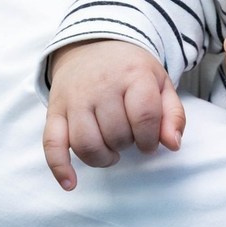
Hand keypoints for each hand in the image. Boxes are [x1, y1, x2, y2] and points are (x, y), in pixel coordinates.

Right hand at [43, 40, 185, 190]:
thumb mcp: (160, 82)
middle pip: (116, 133)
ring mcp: (75, 98)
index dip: (150, 138)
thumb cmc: (131, 69)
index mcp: (133, 74)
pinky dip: (60, 167)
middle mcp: (102, 84)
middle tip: (129, 135)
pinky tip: (71, 183)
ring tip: (111, 151)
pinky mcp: (55, 110)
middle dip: (127, 143)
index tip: (149, 140)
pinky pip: (52, 144)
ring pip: (87, 144)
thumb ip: (173, 113)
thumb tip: (173, 144)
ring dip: (103, 158)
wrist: (93, 44)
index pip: (145, 117)